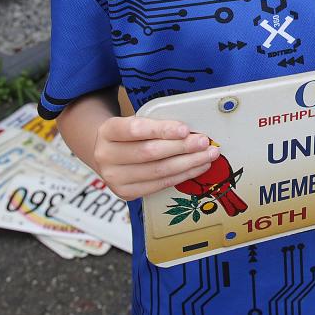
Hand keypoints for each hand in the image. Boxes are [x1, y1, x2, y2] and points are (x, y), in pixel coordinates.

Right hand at [92, 116, 219, 200]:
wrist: (109, 154)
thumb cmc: (131, 134)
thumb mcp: (137, 121)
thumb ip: (158, 124)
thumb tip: (192, 130)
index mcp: (108, 131)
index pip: (135, 129)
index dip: (161, 130)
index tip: (185, 129)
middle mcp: (106, 155)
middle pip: (149, 152)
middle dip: (181, 147)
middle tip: (204, 142)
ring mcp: (114, 177)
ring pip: (157, 171)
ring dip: (188, 163)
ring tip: (208, 155)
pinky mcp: (126, 192)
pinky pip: (159, 185)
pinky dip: (182, 176)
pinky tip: (197, 167)